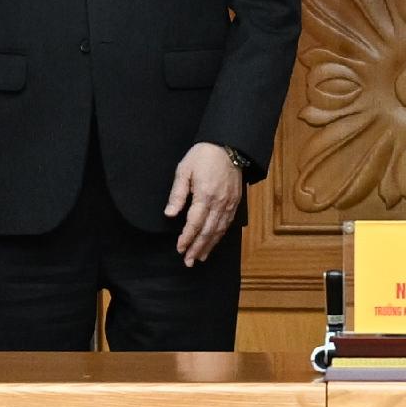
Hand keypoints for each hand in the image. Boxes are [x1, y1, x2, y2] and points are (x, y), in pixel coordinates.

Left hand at [166, 142, 247, 266]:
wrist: (229, 145)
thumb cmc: (203, 155)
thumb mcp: (184, 170)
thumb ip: (177, 194)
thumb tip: (169, 214)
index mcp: (205, 195)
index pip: (194, 223)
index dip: (187, 238)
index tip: (180, 249)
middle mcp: (219, 202)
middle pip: (208, 231)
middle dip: (197, 247)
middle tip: (189, 261)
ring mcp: (229, 203)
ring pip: (219, 230)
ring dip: (209, 245)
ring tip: (200, 257)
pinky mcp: (235, 201)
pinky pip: (228, 223)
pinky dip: (220, 235)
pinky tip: (214, 241)